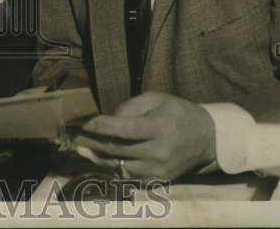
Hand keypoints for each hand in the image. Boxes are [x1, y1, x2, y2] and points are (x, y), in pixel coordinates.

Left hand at [66, 92, 214, 180]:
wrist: (206, 139)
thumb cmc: (178, 113)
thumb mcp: (157, 99)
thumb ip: (131, 106)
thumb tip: (108, 118)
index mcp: (160, 127)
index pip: (126, 129)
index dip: (102, 126)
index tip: (84, 122)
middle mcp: (159, 152)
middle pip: (117, 149)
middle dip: (92, 142)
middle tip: (73, 135)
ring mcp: (158, 170)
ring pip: (118, 166)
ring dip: (98, 156)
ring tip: (81, 146)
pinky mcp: (158, 181)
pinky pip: (127, 175)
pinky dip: (112, 166)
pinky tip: (100, 157)